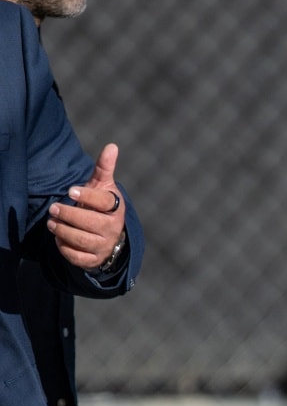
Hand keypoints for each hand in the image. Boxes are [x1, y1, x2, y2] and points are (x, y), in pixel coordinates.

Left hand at [46, 143, 125, 269]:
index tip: (70, 190)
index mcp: (115, 208)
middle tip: (53, 208)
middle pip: (90, 222)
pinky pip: (78, 257)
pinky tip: (58, 239)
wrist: (108, 235)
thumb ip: (104, 168)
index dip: (87, 195)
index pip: (103, 201)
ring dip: (63, 231)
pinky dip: (65, 248)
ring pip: (82, 240)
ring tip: (51, 223)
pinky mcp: (95, 259)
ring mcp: (105, 245)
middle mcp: (113, 228)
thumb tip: (112, 146)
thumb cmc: (100, 206)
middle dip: (68, 215)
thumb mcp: (102, 187)